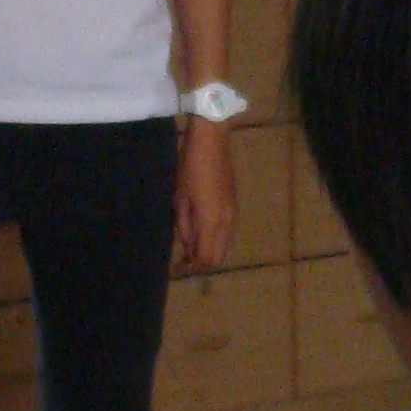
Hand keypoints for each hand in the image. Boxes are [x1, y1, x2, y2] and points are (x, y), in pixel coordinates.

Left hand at [175, 122, 235, 274]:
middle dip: (202, 263)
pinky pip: (227, 233)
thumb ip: (185, 227)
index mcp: (212, 222)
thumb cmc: (190, 169)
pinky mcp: (234, 205)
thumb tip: (188, 247)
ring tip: (190, 246)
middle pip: (219, 257)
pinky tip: (201, 231)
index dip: (192, 268)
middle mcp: (227, 222)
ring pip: (224, 245)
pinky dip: (215, 240)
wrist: (212, 143)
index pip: (206, 259)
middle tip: (183, 260)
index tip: (177, 268)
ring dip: (209, 251)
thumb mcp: (180, 200)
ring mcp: (233, 214)